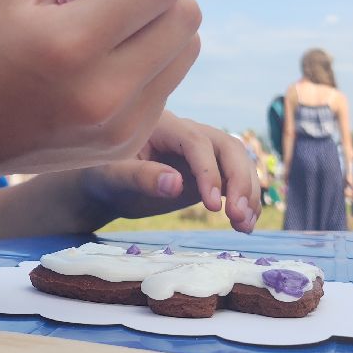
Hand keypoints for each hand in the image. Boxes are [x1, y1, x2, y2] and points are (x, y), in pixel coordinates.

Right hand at [0, 0, 201, 180]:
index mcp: (73, 43)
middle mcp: (106, 90)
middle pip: (187, 17)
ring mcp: (121, 124)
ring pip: (187, 50)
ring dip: (163, 26)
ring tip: (117, 27)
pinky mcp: (127, 144)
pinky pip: (168, 84)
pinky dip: (150, 62)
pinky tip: (107, 63)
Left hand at [79, 112, 260, 232]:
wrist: (107, 184)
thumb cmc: (104, 176)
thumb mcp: (113, 177)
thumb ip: (141, 177)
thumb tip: (175, 183)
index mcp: (164, 126)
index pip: (197, 143)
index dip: (209, 171)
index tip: (212, 206)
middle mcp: (189, 133)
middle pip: (228, 147)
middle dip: (239, 181)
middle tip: (237, 217)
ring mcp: (202, 152)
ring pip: (238, 162)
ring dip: (248, 193)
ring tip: (244, 227)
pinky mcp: (209, 171)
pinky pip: (235, 179)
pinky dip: (245, 200)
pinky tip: (245, 225)